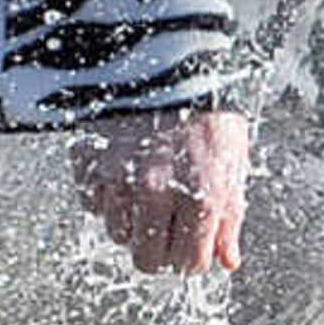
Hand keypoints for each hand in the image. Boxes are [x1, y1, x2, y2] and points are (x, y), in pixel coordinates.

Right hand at [71, 108, 252, 275]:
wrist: (169, 61)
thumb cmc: (208, 112)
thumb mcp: (233, 162)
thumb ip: (229, 216)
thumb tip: (228, 261)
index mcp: (200, 197)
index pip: (190, 264)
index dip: (192, 256)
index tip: (191, 241)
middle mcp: (157, 193)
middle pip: (147, 260)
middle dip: (159, 249)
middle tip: (166, 224)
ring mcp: (119, 179)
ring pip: (118, 233)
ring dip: (132, 221)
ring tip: (146, 188)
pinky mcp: (90, 163)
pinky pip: (93, 203)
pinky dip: (106, 195)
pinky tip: (124, 170)